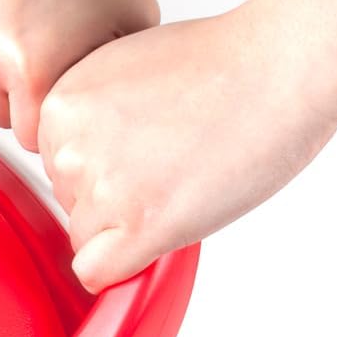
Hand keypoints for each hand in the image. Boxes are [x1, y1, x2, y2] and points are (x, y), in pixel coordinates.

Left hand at [37, 6, 336, 291]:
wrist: (280, 67)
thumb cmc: (227, 63)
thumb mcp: (126, 73)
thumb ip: (95, 118)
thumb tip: (90, 159)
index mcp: (61, 105)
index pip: (57, 169)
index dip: (105, 169)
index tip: (145, 153)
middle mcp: (69, 145)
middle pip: (71, 205)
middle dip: (116, 198)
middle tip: (174, 164)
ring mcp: (101, 185)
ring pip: (87, 240)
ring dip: (130, 228)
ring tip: (183, 182)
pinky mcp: (137, 222)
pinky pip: (98, 273)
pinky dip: (126, 267)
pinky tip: (163, 232)